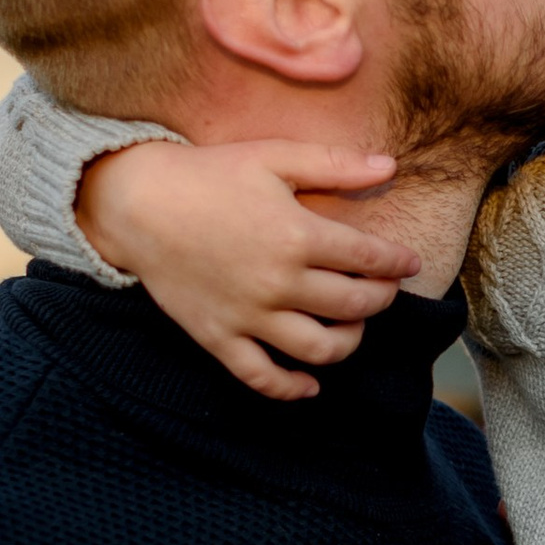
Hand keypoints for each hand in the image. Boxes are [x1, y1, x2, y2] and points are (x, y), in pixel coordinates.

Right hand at [78, 141, 421, 399]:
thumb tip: (390, 165)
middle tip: (383, 290)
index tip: (408, 262)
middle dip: (380, 299)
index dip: (397, 262)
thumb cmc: (209, 174)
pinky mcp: (219, 337)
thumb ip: (334, 164)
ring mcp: (248, 316)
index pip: (369, 260)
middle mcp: (278, 282)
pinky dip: (291, 388)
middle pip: (354, 306)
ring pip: (319, 348)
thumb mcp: (273, 156)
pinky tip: (310, 383)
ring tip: (351, 327)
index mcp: (297, 235)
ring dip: (349, 343)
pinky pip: (261, 377)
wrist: (136, 203)